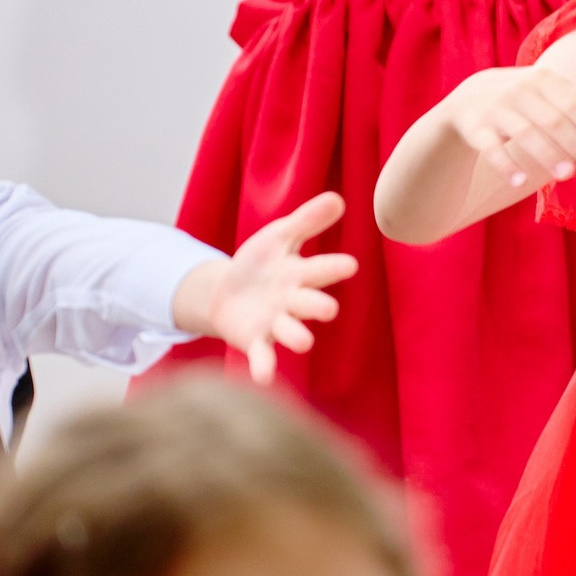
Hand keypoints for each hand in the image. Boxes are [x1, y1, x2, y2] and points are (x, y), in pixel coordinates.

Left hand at [173, 192, 358, 383]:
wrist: (225, 293)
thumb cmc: (260, 263)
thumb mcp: (280, 236)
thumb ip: (307, 220)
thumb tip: (337, 198)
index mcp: (300, 274)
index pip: (320, 270)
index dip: (333, 268)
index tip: (349, 265)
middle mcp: (292, 301)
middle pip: (309, 303)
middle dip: (317, 306)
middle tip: (328, 310)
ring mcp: (274, 323)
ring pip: (289, 331)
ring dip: (296, 336)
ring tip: (304, 343)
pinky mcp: (254, 341)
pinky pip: (261, 355)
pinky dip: (263, 367)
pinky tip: (262, 377)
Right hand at [444, 64, 575, 190]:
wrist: (469, 97)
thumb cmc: (523, 98)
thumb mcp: (548, 91)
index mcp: (543, 79)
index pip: (573, 104)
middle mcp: (519, 89)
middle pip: (554, 120)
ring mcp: (495, 107)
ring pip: (526, 133)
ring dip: (548, 154)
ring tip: (567, 175)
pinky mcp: (474, 127)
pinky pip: (490, 148)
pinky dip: (505, 164)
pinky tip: (520, 181)